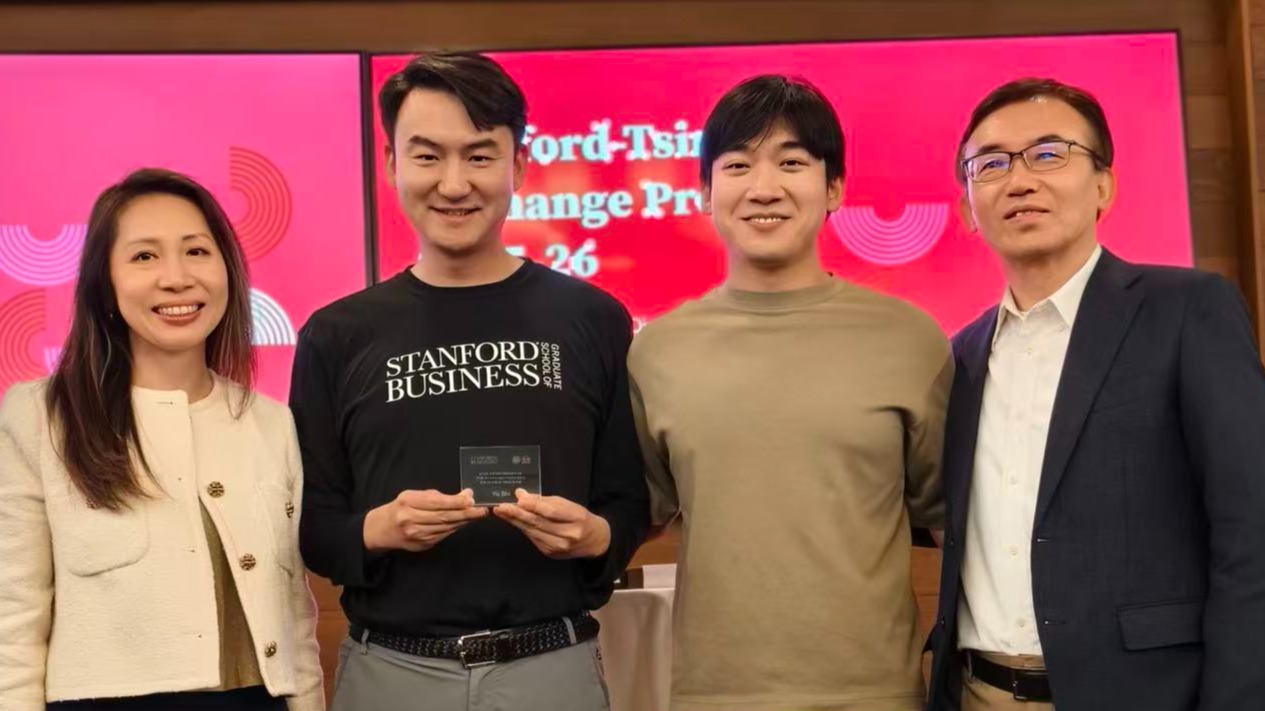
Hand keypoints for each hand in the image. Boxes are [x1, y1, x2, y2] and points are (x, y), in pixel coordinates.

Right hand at [364, 489, 488, 551]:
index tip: (472, 500)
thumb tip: (465, 495)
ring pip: (446, 527)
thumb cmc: (401, 508)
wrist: (382, 529)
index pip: (437, 502)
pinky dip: (455, 528)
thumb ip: (438, 496)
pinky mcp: (422, 545)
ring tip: (477, 515)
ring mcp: (416, 535)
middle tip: (482, 510)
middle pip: (444, 517)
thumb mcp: (414, 495)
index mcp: (408, 502)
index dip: (456, 502)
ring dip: (464, 521)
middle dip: (466, 513)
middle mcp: (411, 519)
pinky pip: (444, 535)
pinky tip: (463, 522)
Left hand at [493, 489, 610, 558]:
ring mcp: (558, 547)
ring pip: (532, 531)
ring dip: (515, 521)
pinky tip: (514, 521)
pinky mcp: (550, 553)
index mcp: (576, 518)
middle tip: (502, 507)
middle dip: (517, 514)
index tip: (519, 499)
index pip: (551, 512)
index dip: (534, 505)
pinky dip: (523, 528)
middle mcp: (567, 535)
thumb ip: (545, 501)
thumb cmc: (581, 518)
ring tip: (502, 512)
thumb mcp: (569, 505)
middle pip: (538, 523)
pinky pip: (533, 538)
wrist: (594, 541)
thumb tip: (522, 495)